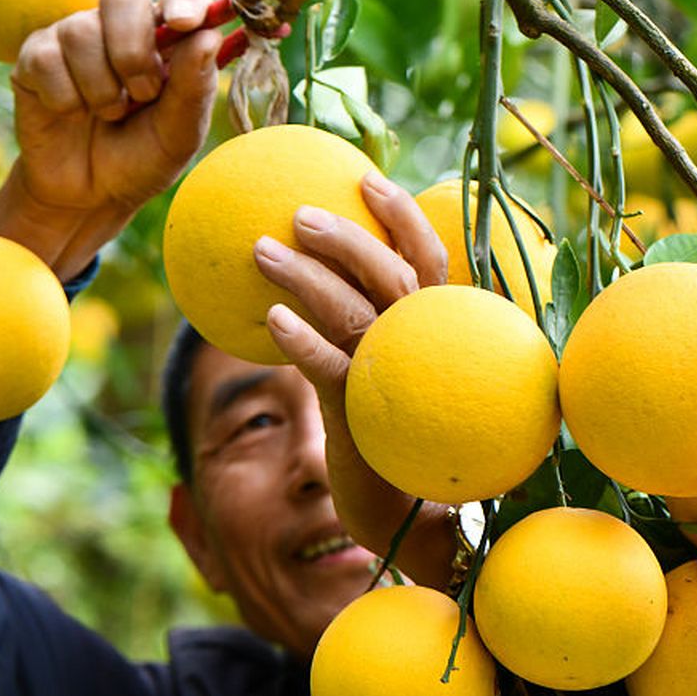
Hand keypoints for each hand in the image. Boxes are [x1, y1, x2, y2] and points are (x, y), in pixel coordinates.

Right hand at [0, 0, 218, 277]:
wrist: (90, 195)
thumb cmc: (143, 157)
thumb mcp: (179, 134)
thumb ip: (195, 87)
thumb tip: (208, 36)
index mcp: (165, 39)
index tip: (184, 22)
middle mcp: (120, 28)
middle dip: (133, 49)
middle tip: (143, 95)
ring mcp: (74, 37)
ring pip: (81, 31)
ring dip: (101, 88)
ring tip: (110, 115)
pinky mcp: (36, 58)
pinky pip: (47, 60)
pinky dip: (65, 100)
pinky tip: (71, 114)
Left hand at [254, 174, 455, 584]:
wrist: (408, 516)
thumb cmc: (391, 430)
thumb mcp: (386, 368)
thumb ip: (372, 318)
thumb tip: (321, 264)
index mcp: (437, 328)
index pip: (429, 258)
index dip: (402, 216)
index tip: (366, 180)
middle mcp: (423, 348)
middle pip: (390, 276)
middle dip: (343, 238)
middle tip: (296, 214)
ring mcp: (397, 382)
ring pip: (354, 314)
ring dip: (305, 278)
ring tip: (260, 252)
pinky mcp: (366, 418)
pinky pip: (330, 369)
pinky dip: (302, 341)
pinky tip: (271, 319)